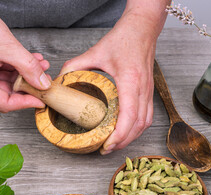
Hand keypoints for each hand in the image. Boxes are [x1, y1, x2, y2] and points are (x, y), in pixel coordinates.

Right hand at [0, 0, 51, 112]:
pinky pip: (6, 72)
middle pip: (7, 93)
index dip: (24, 103)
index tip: (40, 100)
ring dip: (26, 74)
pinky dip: (19, 67)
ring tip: (40, 66)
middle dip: (28, 85)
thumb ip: (29, 68)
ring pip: (9, 82)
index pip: (4, 103)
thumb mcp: (10, 48)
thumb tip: (42, 84)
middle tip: (43, 81)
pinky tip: (32, 61)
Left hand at [60, 1, 168, 153]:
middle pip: (138, 125)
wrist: (142, 29)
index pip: (129, 116)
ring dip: (131, 137)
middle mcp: (143, 89)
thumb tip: (60, 80)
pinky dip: (138, 128)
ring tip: (115, 144)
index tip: (106, 145)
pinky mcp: (149, 92)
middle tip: (105, 149)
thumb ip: (75, 65)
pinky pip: (148, 116)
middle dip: (122, 142)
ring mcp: (149, 91)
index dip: (119, 135)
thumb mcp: (95, 51)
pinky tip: (127, 132)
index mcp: (130, 81)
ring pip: (145, 123)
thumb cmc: (124, 39)